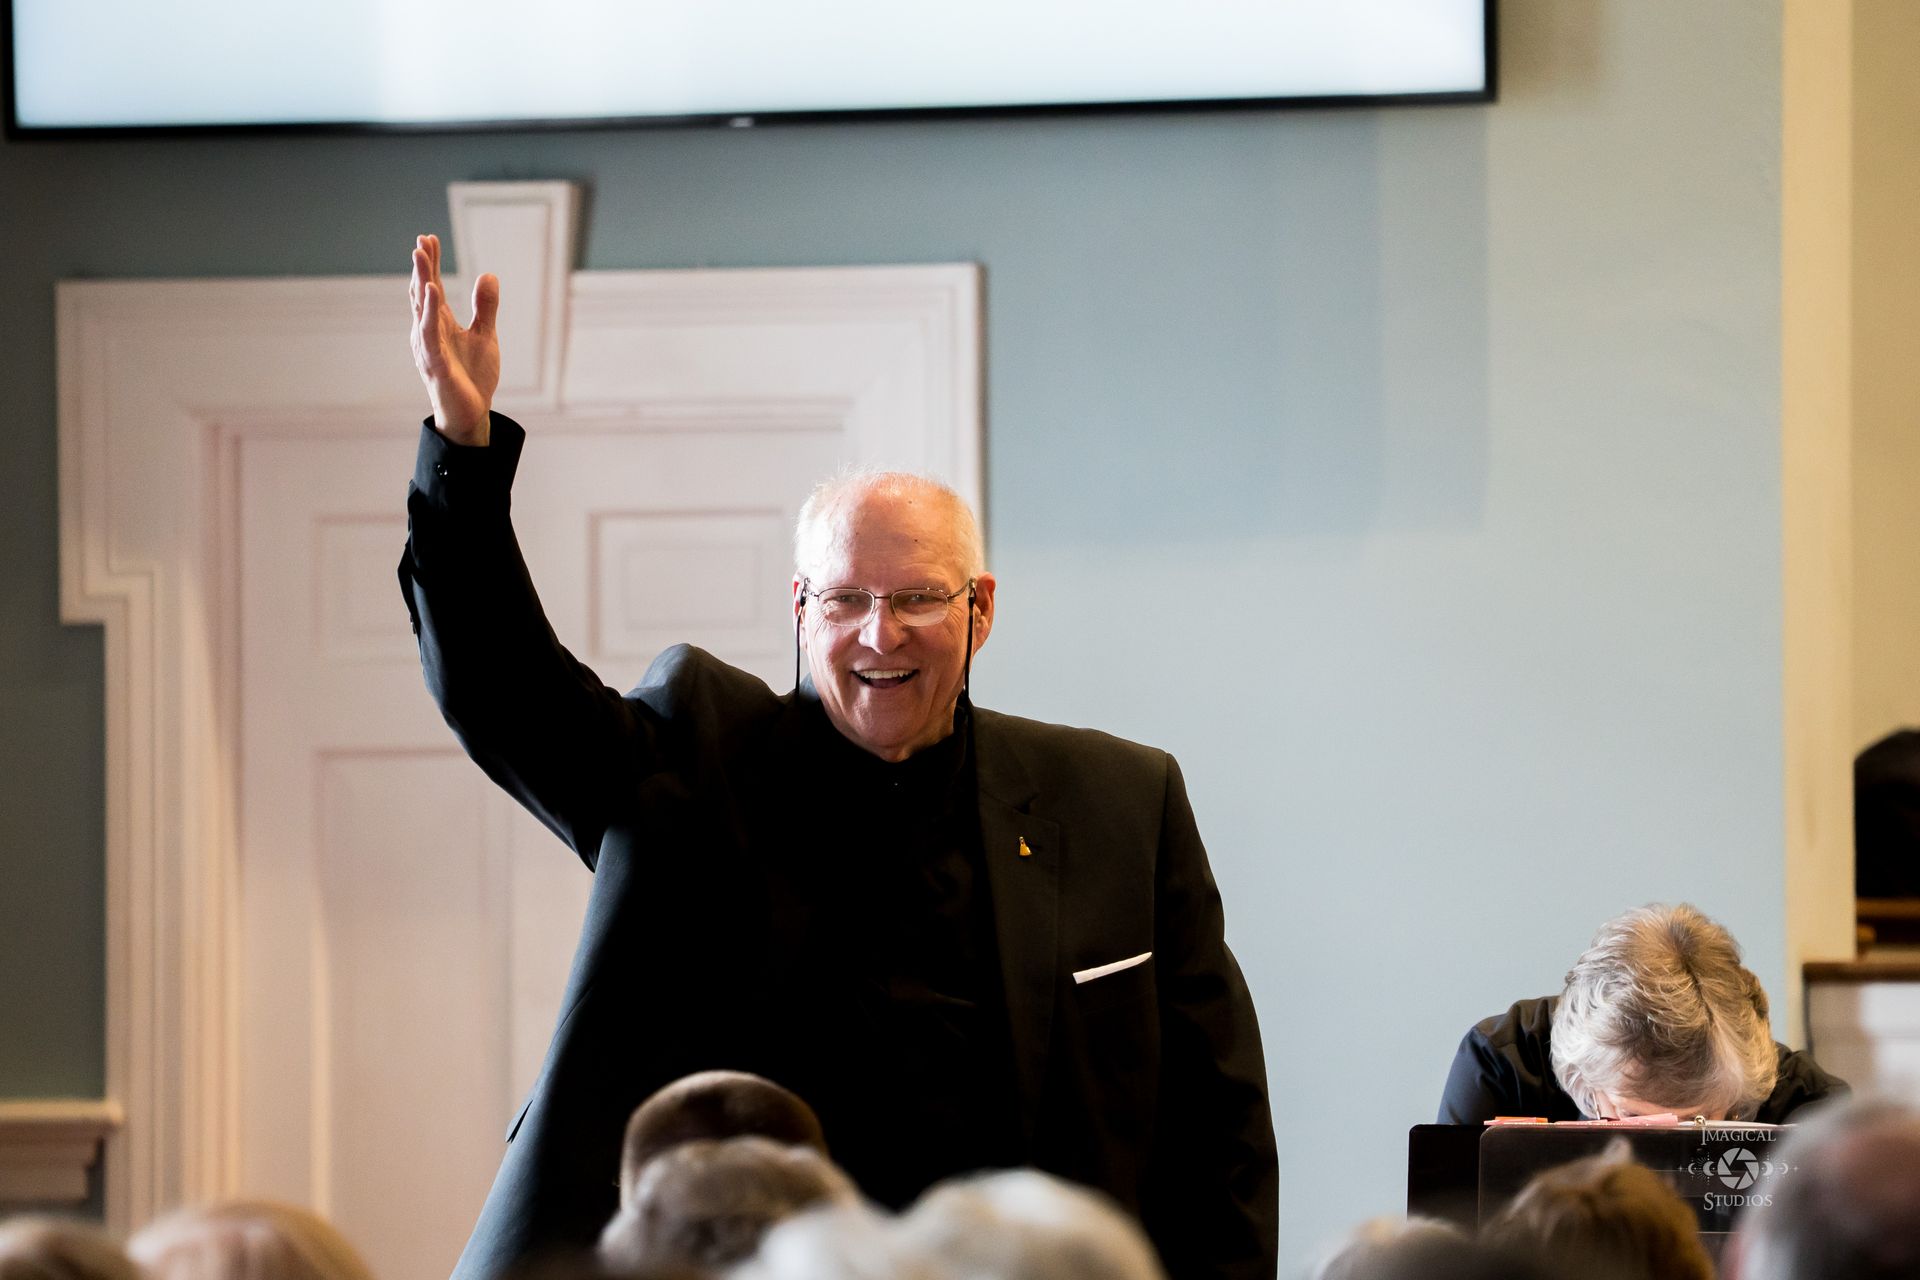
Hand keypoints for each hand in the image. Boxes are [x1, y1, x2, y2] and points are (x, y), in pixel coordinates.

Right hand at [409, 233, 500, 446]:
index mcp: (440, 323)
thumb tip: (489, 275)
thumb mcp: (485, 334)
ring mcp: (429, 345)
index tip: (429, 238)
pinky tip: (431, 291)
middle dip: (422, 266)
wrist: (472, 412)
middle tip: (421, 240)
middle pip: (423, 291)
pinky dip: (428, 311)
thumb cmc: (473, 375)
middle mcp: (429, 330)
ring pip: (421, 308)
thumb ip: (486, 307)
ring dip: (420, 280)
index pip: (433, 286)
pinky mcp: (434, 362)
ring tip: (419, 255)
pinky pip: (429, 332)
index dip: (431, 262)